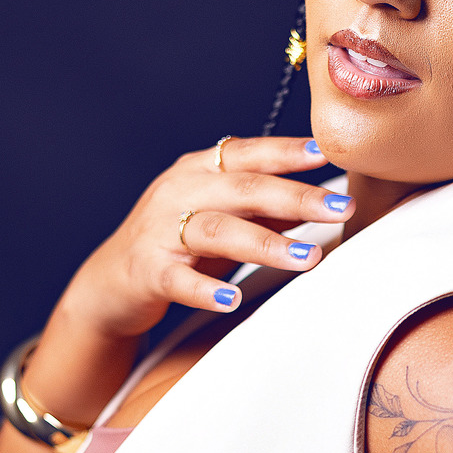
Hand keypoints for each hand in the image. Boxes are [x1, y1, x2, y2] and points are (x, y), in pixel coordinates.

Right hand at [61, 135, 351, 336]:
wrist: (110, 282)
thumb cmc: (176, 243)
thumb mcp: (221, 215)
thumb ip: (266, 206)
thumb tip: (324, 199)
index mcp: (199, 171)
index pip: (247, 154)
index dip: (286, 152)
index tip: (326, 154)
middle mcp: (178, 193)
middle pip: (242, 189)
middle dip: (296, 197)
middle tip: (342, 209)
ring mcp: (160, 232)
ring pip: (217, 231)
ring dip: (265, 243)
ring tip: (308, 258)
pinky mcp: (147, 272)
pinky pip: (179, 280)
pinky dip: (205, 289)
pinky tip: (232, 300)